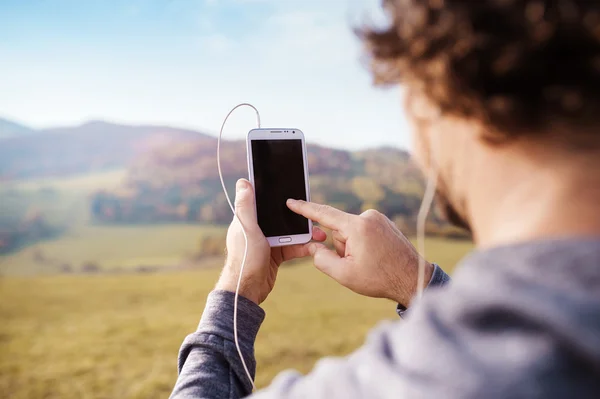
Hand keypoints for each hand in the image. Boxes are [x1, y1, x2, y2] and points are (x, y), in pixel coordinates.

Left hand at [215, 179, 326, 304]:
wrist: (247, 290)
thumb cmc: (244, 258)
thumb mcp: (246, 228)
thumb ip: (245, 206)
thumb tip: (243, 181)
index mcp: (248, 219)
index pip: (264, 202)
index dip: (278, 196)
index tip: (294, 190)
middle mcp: (257, 229)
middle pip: (281, 217)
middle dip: (299, 216)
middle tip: (315, 215)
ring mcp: (267, 243)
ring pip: (290, 232)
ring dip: (305, 233)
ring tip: (320, 234)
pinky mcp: (275, 255)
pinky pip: (292, 247)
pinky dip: (303, 247)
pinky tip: (314, 247)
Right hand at [286, 200, 432, 306]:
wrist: (412, 279)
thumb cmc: (380, 279)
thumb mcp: (343, 274)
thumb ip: (321, 259)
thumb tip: (314, 246)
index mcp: (357, 226)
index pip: (324, 214)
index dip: (304, 209)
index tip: (291, 202)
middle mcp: (368, 217)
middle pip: (338, 230)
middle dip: (342, 247)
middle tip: (358, 264)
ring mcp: (378, 218)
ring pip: (351, 232)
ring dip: (353, 247)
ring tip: (370, 262)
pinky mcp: (385, 223)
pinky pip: (363, 232)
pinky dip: (363, 244)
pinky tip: (376, 257)